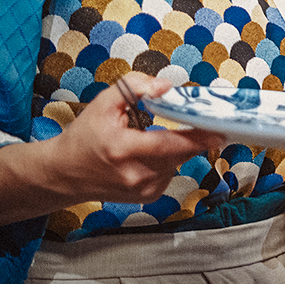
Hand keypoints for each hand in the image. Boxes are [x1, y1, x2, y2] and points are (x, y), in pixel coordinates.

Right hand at [42, 73, 224, 203]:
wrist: (64, 174)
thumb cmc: (84, 137)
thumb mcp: (104, 103)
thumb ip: (134, 87)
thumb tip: (166, 87)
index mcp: (123, 150)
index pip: (170, 144)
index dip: (198, 137)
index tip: (220, 130)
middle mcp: (135, 174)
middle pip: (180, 153)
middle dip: (193, 136)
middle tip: (200, 122)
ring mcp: (143, 189)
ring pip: (178, 161)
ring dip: (177, 147)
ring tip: (153, 137)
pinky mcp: (148, 196)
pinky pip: (171, 171)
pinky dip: (168, 159)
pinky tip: (150, 153)